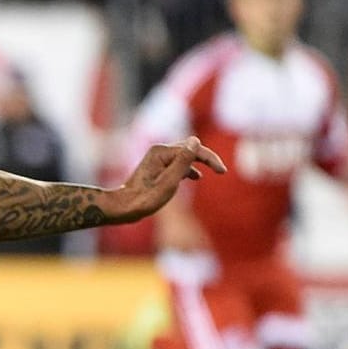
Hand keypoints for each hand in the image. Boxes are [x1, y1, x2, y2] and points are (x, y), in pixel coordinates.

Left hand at [110, 136, 225, 222]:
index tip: (222, 171)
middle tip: (221, 170)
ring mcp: (156, 159)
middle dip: (206, 158)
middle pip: (189, 149)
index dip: (210, 158)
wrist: (125, 207)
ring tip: (212, 172)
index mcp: (162, 152)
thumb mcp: (170, 181)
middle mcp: (159, 151)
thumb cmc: (146, 198)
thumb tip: (195, 140)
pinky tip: (195, 177)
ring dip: (198, 163)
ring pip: (184, 156)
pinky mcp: (156, 167)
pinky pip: (177, 163)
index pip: (193, 149)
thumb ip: (184, 161)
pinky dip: (188, 169)